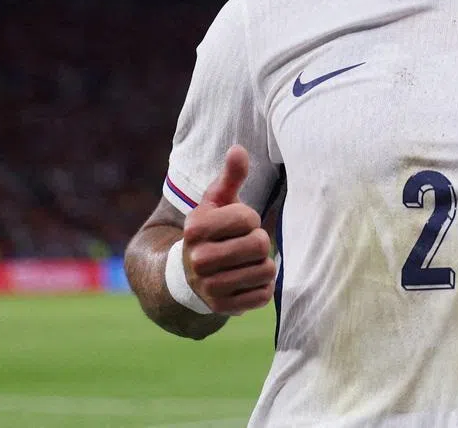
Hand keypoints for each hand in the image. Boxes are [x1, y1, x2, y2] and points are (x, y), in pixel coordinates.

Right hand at [182, 145, 275, 315]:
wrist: (190, 274)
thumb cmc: (214, 228)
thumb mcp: (218, 200)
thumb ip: (230, 176)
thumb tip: (238, 149)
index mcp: (195, 228)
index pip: (248, 218)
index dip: (249, 218)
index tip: (239, 222)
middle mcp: (198, 261)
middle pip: (260, 245)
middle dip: (259, 240)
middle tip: (246, 242)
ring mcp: (210, 288)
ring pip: (266, 270)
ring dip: (263, 263)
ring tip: (246, 260)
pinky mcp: (223, 309)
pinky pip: (264, 294)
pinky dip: (262, 285)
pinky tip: (247, 279)